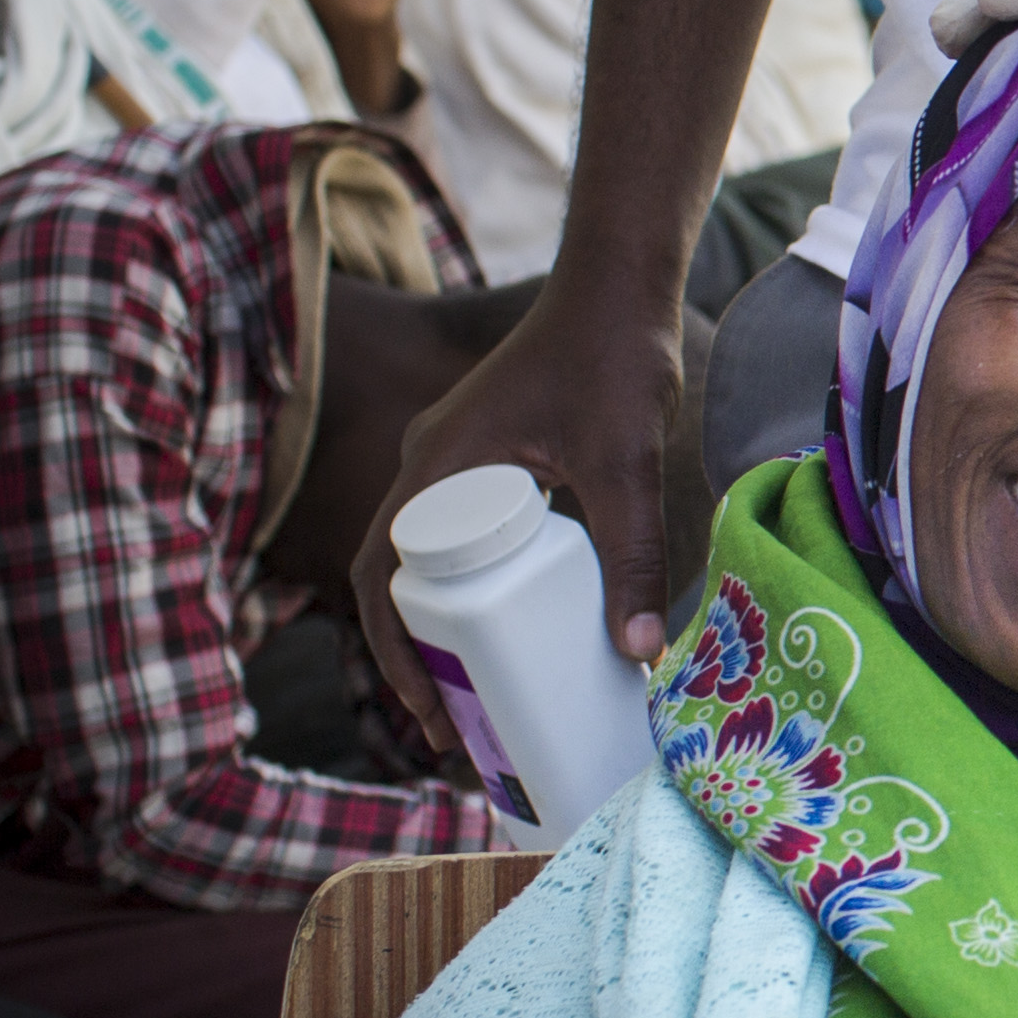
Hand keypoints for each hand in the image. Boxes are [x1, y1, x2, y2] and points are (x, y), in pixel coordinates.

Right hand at [349, 272, 698, 753]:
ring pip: (430, 563)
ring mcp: (454, 460)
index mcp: (435, 468)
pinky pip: (461, 536)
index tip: (432, 713)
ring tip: (484, 698)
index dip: (394, 654)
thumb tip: (638, 656)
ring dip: (445, 628)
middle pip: (399, 582)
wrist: (623, 285)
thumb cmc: (614, 359)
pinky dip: (473, 587)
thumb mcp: (625, 465)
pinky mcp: (489, 457)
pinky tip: (514, 624)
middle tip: (463, 731)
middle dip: (420, 662)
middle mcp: (429, 465)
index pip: (379, 577)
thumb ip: (633, 554)